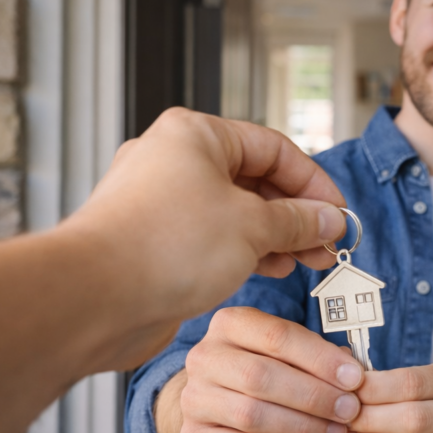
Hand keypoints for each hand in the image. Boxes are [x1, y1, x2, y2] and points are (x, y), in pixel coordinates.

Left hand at [61, 107, 346, 370]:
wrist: (93, 298)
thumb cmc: (163, 247)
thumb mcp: (252, 226)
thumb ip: (298, 220)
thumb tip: (329, 219)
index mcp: (195, 135)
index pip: (274, 148)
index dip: (314, 182)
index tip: (339, 214)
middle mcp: (174, 161)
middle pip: (255, 179)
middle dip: (297, 214)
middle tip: (328, 243)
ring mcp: (161, 202)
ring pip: (234, 211)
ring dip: (276, 236)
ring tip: (308, 261)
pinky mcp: (154, 240)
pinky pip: (212, 237)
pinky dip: (245, 250)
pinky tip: (271, 268)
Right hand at [162, 308, 366, 432]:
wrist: (212, 412)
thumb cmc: (259, 374)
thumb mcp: (283, 354)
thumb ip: (315, 356)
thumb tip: (352, 371)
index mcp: (230, 324)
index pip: (277, 336)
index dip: (320, 358)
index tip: (354, 378)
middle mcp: (205, 357)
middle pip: (262, 376)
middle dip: (314, 396)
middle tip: (349, 410)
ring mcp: (194, 400)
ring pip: (254, 415)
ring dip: (305, 427)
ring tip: (336, 432)